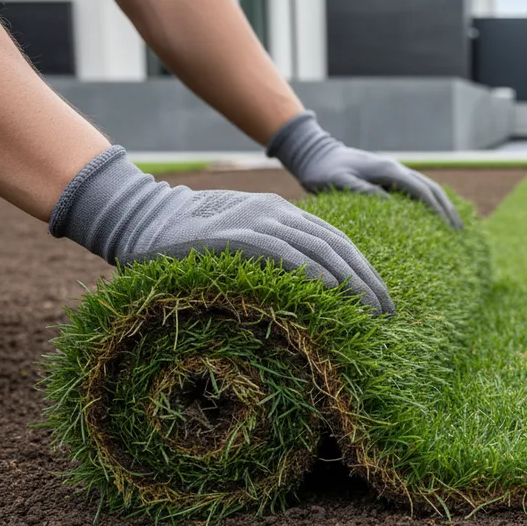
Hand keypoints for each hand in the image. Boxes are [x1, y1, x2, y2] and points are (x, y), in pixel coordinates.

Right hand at [49, 146, 392, 313]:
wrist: (138, 216)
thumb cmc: (186, 239)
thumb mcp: (239, 241)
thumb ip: (270, 257)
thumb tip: (301, 294)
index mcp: (281, 213)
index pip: (335, 241)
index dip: (363, 270)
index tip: (382, 299)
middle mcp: (275, 212)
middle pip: (337, 246)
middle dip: (367, 280)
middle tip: (388, 312)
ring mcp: (256, 220)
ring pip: (318, 249)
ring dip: (350, 281)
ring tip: (371, 310)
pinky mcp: (234, 235)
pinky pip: (283, 253)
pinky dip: (311, 272)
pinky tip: (332, 292)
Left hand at [267, 111, 462, 230]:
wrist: (314, 153)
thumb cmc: (323, 171)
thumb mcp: (339, 182)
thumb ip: (362, 190)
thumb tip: (388, 202)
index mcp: (388, 170)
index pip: (421, 191)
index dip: (438, 210)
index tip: (450, 229)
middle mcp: (396, 169)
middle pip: (431, 189)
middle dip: (447, 210)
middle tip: (460, 233)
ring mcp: (393, 171)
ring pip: (427, 188)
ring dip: (442, 206)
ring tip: (454, 227)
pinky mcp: (388, 177)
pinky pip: (416, 190)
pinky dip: (429, 203)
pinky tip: (433, 218)